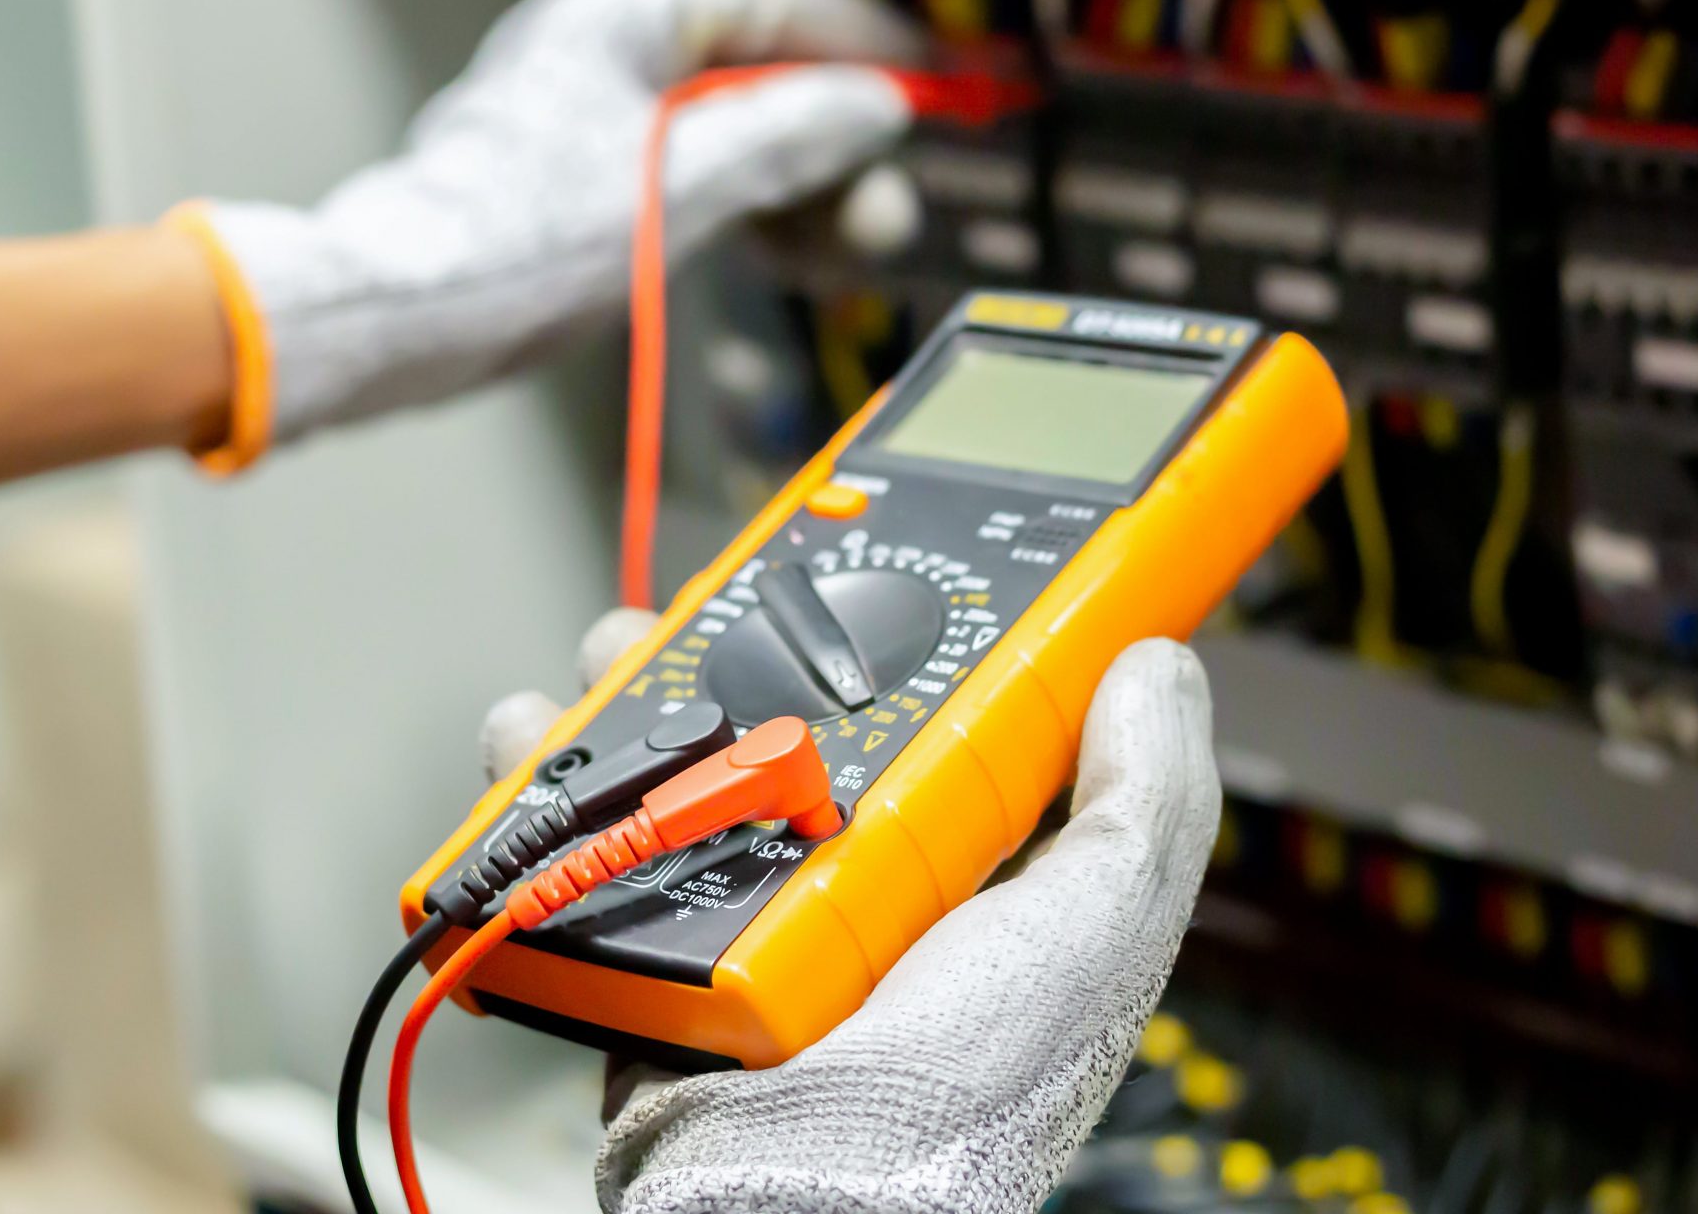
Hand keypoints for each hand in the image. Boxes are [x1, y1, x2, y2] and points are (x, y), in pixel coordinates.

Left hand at [195, 0, 917, 445]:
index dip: (860, 46)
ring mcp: (589, 124)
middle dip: (831, 148)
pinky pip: (691, 183)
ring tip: (841, 251)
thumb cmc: (511, 243)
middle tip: (880, 211)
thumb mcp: (681, 183)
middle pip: (756, 80)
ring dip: (795, 194)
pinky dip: (745, 216)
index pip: (771, 4)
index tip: (925, 87)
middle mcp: (602, 58)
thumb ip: (788, 136)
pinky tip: (784, 258)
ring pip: (728, 142)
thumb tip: (868, 106)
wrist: (398, 316)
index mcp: (617, 24)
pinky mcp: (581, 190)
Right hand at [479, 622, 1221, 1213]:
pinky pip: (584, 841)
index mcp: (961, 872)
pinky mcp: (642, 948)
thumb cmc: (956, 1100)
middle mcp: (848, 883)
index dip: (917, 623)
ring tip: (614, 653)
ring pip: (673, 759)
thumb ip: (1145, 800)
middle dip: (746, 635)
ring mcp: (738, 916)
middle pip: (788, 713)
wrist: (797, 1206)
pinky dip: (542, 782)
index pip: (940, 712)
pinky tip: (535, 739)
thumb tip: (1162, 664)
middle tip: (725, 587)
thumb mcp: (1097, 929)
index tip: (887, 550)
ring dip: (628, 689)